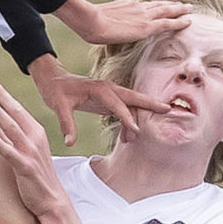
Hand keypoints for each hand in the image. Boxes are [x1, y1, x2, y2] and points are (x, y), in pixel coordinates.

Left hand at [0, 76, 66, 215]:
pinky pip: (9, 152)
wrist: (52, 200)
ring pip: (11, 127)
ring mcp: (30, 152)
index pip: (17, 108)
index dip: (2, 94)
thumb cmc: (37, 175)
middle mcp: (34, 138)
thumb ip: (10, 136)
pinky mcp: (25, 167)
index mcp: (36, 132)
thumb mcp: (25, 150)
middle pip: (14, 112)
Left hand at [27, 53, 171, 147]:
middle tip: (168, 109)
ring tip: (133, 140)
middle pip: (134, 97)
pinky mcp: (109, 100)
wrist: (54, 80)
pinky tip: (127, 135)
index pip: (118, 103)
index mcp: (100, 88)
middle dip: (151, 104)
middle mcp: (109, 89)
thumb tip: (70, 142)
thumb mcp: (59, 106)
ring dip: (137, 120)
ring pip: (131, 105)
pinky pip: (125, 109)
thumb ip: (66, 123)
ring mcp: (111, 94)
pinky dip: (129, 121)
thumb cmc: (57, 91)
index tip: (136, 130)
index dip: (127, 117)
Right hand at [56, 0, 191, 47]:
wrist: (91, 20)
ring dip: (179, 9)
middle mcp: (138, 7)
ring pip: (166, 10)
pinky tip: (188, 21)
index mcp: (128, 4)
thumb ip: (114, 12)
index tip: (163, 5)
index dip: (156, 5)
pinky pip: (167, 23)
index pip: (146, 5)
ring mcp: (143, 16)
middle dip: (172, 4)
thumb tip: (118, 13)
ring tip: (189, 9)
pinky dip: (179, 21)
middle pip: (159, 4)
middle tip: (183, 4)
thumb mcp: (103, 13)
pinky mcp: (146, 27)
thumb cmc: (90, 21)